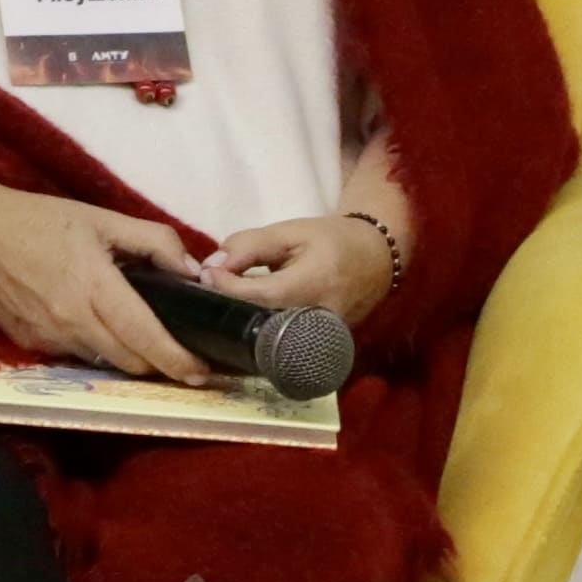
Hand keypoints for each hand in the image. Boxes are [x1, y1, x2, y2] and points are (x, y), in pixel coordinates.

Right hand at [0, 185, 212, 378]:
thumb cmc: (38, 219)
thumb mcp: (101, 216)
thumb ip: (153, 241)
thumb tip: (192, 271)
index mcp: (93, 285)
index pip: (143, 335)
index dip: (176, 359)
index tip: (202, 372)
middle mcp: (71, 320)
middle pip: (130, 361)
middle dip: (160, 363)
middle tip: (183, 355)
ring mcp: (49, 337)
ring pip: (105, 362)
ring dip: (129, 357)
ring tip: (145, 339)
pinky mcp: (31, 345)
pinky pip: (77, 355)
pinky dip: (98, 347)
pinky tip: (99, 325)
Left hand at [202, 214, 397, 327]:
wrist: (375, 260)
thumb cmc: (330, 240)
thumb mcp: (288, 231)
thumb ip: (247, 246)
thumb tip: (210, 267)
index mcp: (313, 284)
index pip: (259, 294)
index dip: (226, 286)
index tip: (206, 274)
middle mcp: (318, 319)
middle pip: (260, 323)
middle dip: (229, 308)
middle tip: (210, 292)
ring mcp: (320, 340)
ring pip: (267, 340)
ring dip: (241, 323)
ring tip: (226, 304)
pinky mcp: (318, 349)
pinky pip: (280, 345)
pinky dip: (258, 332)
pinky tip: (245, 318)